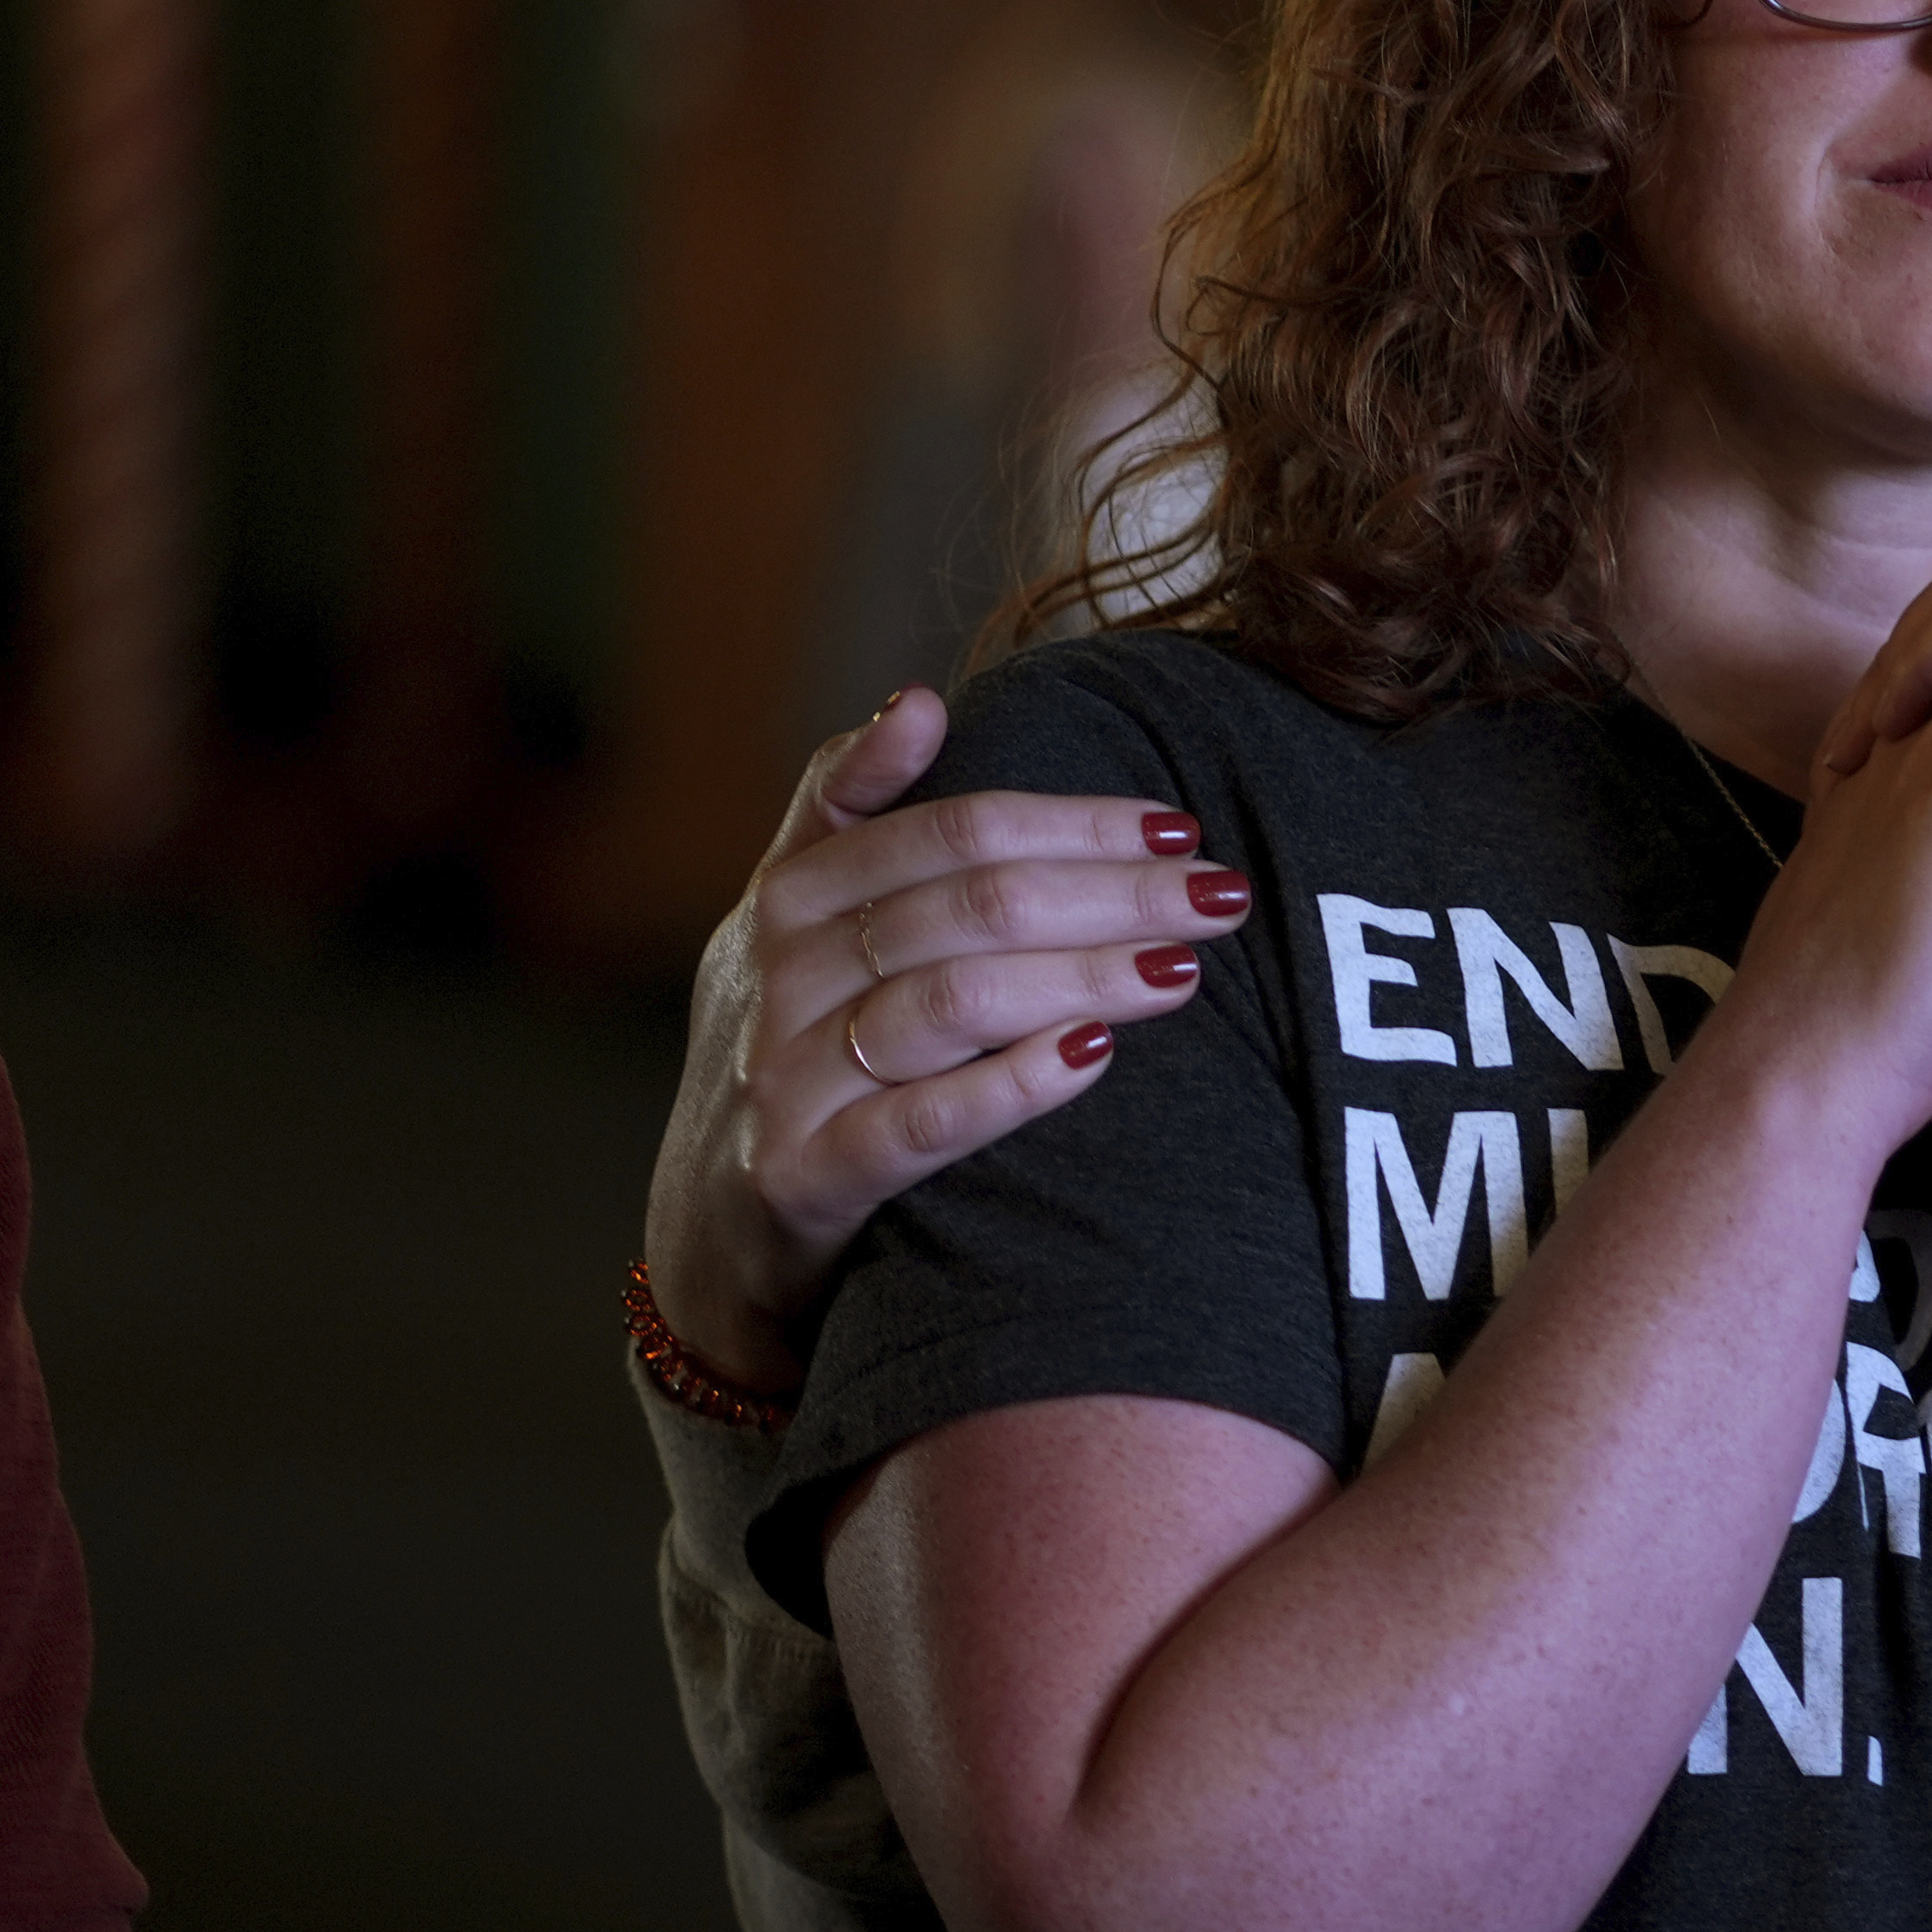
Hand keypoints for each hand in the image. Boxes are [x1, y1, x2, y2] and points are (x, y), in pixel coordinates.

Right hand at [641, 687, 1247, 1394]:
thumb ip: (846, 808)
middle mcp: (780, 977)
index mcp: (790, 897)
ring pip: (950, 1003)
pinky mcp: (802, 1181)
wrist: (712, 1234)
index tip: (1178, 823)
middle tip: (1219, 894)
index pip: (949, 834)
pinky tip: (1096, 1054)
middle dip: (1109, 894)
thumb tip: (917, 696)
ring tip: (1182, 969)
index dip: (1071, 822)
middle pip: (966, 909)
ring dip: (1082, 975)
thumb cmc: (793, 1050)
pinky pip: (919, 1123)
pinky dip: (1010, 1083)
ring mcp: (784, 1080)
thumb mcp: (793, 924)